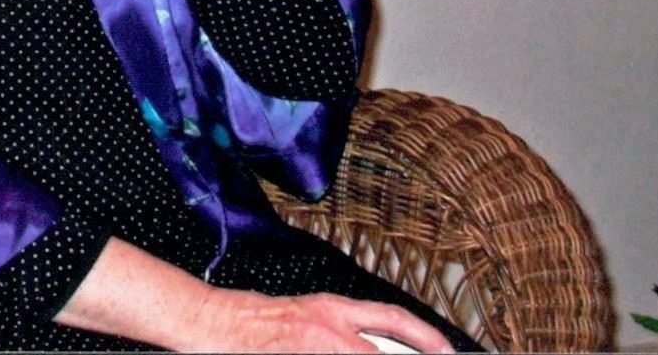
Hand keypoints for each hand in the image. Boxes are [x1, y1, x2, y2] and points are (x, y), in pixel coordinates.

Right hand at [190, 289, 455, 353]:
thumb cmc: (249, 320)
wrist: (210, 322)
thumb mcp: (302, 316)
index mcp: (331, 308)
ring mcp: (314, 346)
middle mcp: (328, 326)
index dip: (425, 337)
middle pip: (382, 347)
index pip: (392, 320)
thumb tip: (370, 346)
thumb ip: (338, 331)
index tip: (447, 352)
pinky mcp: (297, 353)